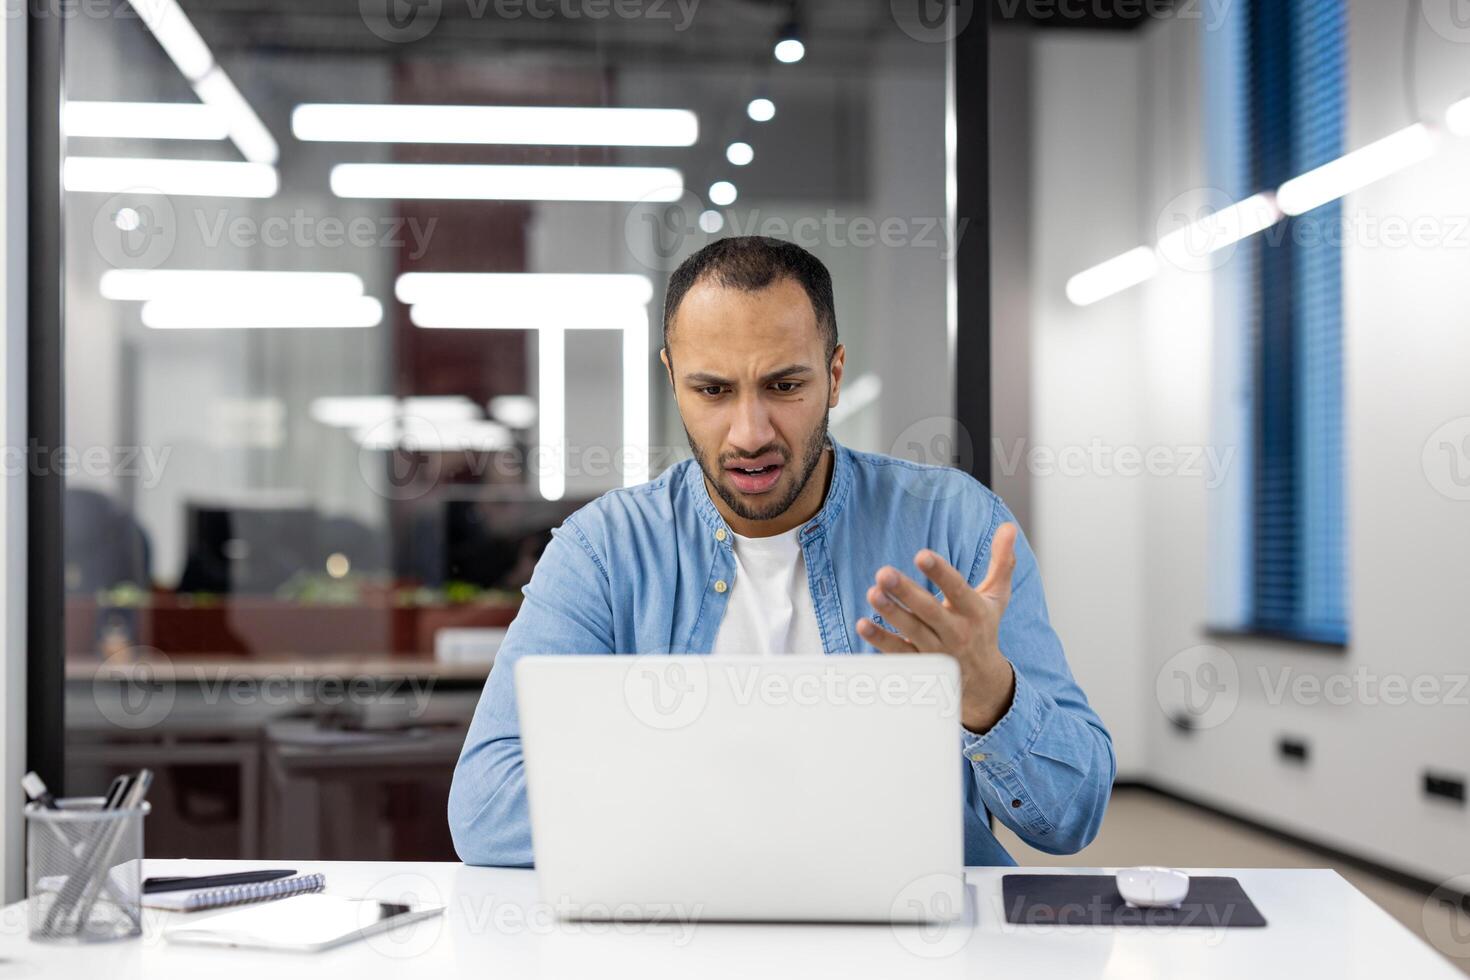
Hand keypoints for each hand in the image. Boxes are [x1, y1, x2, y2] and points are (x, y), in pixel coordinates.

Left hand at [855, 523, 1018, 733]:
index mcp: (975, 612)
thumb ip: (1002, 562)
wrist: (984, 683)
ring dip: (891, 613)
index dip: (940, 573)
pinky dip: (880, 641)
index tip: (921, 555)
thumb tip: (1008, 526)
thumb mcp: (996, 598)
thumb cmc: (984, 628)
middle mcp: (957, 633)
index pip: (957, 590)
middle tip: (884, 573)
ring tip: (873, 593)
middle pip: (929, 611)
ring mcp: (938, 652)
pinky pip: (899, 654)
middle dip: (906, 592)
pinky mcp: (921, 668)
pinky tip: (863, 624)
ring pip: (912, 632)